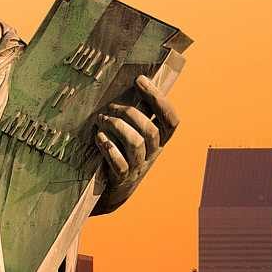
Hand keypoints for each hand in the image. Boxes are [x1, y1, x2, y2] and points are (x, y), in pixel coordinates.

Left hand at [93, 75, 179, 214]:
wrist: (111, 191)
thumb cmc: (119, 152)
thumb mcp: (131, 134)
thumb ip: (132, 114)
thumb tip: (127, 81)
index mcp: (158, 141)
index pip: (171, 120)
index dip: (159, 99)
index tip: (140, 79)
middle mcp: (151, 154)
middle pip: (150, 131)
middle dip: (129, 113)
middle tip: (109, 107)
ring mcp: (137, 167)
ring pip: (136, 144)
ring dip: (117, 127)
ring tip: (100, 120)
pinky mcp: (120, 179)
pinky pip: (120, 165)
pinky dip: (109, 149)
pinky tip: (99, 139)